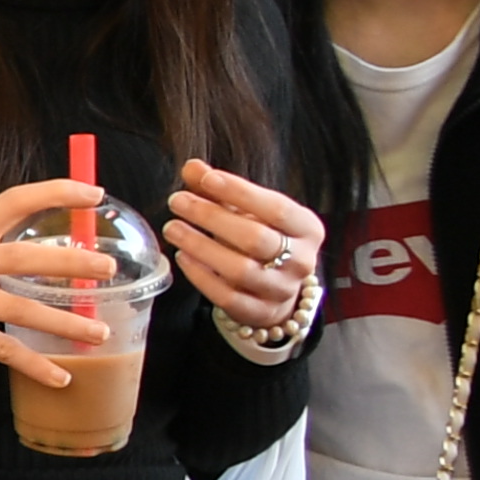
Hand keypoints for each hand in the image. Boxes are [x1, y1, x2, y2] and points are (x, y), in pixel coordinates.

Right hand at [0, 176, 110, 386]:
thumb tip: (59, 245)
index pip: (15, 200)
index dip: (57, 192)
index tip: (95, 194)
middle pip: (25, 257)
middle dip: (73, 263)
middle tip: (108, 269)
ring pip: (22, 310)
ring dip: (66, 323)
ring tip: (99, 333)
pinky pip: (2, 350)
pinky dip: (35, 365)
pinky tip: (60, 375)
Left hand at [164, 156, 325, 346]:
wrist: (278, 289)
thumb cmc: (264, 239)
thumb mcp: (251, 212)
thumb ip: (222, 190)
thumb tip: (192, 167)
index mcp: (307, 229)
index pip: (276, 208)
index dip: (240, 193)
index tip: (206, 179)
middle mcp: (301, 261)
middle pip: (255, 238)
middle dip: (212, 217)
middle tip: (177, 201)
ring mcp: (282, 290)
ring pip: (240, 269)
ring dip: (201, 246)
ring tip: (172, 228)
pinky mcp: (259, 312)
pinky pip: (226, 296)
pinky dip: (201, 276)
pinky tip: (181, 257)